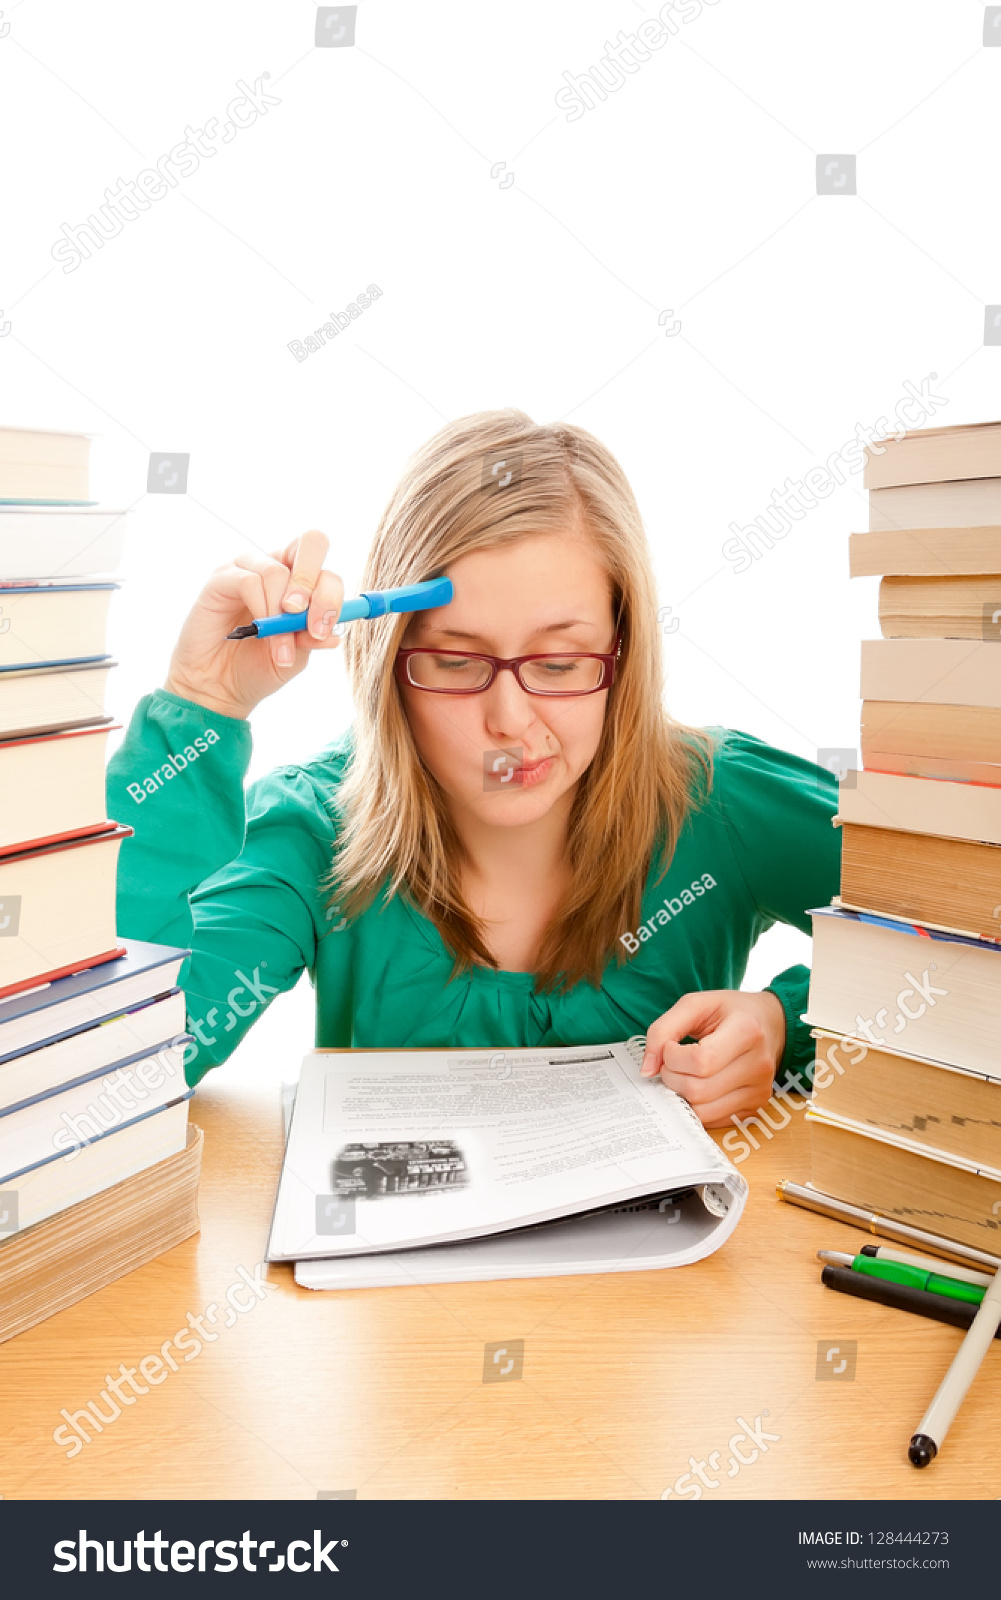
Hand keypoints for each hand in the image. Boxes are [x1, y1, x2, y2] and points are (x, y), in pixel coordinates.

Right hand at [163, 530, 343, 719]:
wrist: (219, 687)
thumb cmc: (257, 667)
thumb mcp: (295, 657)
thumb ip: (313, 638)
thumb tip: (336, 632)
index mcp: (301, 585)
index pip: (327, 573)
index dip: (331, 598)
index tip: (322, 630)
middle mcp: (278, 569)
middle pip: (310, 543)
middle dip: (311, 581)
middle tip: (300, 615)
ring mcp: (249, 569)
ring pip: (277, 571)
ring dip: (280, 614)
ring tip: (276, 647)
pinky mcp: (222, 578)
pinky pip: (249, 581)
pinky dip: (260, 609)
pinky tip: (257, 632)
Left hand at [639, 989, 786, 1128]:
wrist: (771, 1023)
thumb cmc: (730, 1012)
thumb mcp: (695, 1004)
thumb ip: (663, 1029)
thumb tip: (647, 1070)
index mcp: (747, 1031)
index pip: (700, 1061)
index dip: (673, 1057)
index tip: (670, 1047)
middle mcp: (758, 1065)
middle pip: (698, 1090)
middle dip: (672, 1077)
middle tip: (671, 1063)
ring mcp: (759, 1091)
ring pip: (703, 1111)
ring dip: (681, 1095)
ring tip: (684, 1074)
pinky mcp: (755, 1108)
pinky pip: (713, 1120)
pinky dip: (696, 1106)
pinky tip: (698, 1085)